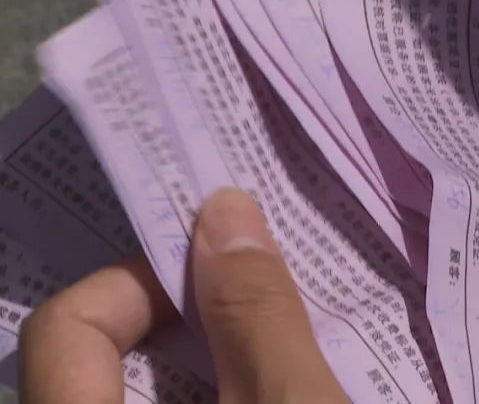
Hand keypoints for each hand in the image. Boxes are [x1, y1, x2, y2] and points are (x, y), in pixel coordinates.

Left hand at [19, 188, 346, 402]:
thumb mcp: (293, 403)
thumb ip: (257, 313)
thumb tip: (226, 209)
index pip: (68, 325)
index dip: (144, 281)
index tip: (225, 272)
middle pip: (108, 353)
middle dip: (193, 311)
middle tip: (267, 297)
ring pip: (151, 389)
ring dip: (219, 355)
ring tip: (290, 340)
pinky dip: (226, 392)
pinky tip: (284, 388)